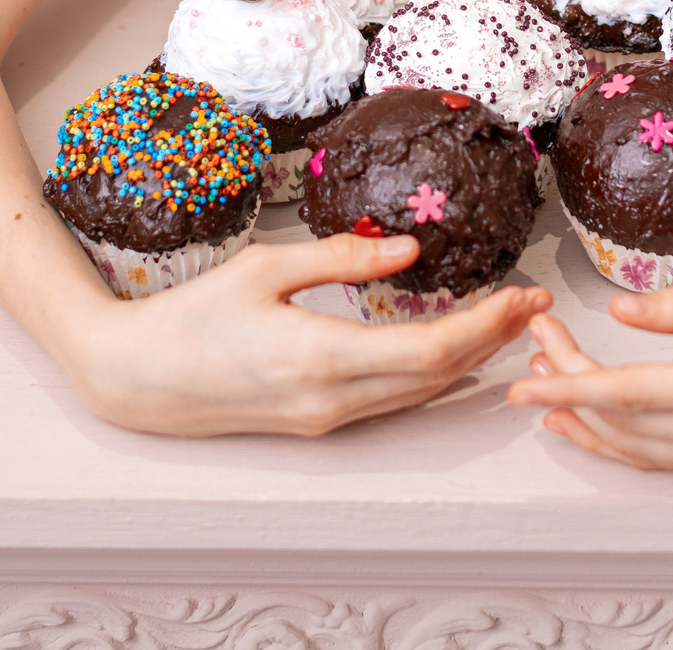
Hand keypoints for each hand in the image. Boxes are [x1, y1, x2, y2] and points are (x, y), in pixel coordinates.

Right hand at [59, 232, 549, 437]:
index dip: (487, 326)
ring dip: (470, 360)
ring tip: (510, 323)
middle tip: (536, 304)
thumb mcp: (264, 270)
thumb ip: (341, 259)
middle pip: (438, 377)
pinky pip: (392, 401)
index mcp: (319, 357)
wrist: (136, 380)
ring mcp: (326, 419)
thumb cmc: (192, 316)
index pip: (430, 351)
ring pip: (419, 395)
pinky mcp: (318, 423)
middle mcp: (332, 400)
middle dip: (494, 341)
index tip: (524, 294)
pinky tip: (453, 349)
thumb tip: (411, 250)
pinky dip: (433, 375)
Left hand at [505, 272, 672, 474]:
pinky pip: (665, 460)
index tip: (526, 378)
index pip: (630, 393)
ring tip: (545, 385)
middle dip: (569, 388)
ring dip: (588, 421)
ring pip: (640, 451)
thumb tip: (618, 313)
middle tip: (535, 347)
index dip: (571, 384)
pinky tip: (591, 424)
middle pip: (625, 422)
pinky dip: (621, 442)